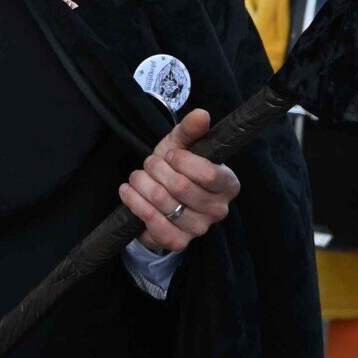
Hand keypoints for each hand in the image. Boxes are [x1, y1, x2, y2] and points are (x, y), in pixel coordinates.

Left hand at [119, 108, 238, 256]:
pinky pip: (154, 224)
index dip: (182, 160)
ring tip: (137, 176)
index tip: (170, 155)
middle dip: (156, 169)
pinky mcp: (179, 242)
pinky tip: (129, 192)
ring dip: (142, 184)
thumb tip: (201, 114)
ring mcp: (200, 229)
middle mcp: (219, 209)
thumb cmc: (176, 168)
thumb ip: (191, 129)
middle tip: (149, 163)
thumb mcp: (182, 145)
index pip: (207, 173)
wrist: (159, 196)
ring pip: (163, 202)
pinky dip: (135, 203)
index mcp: (228, 183)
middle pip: (181, 186)